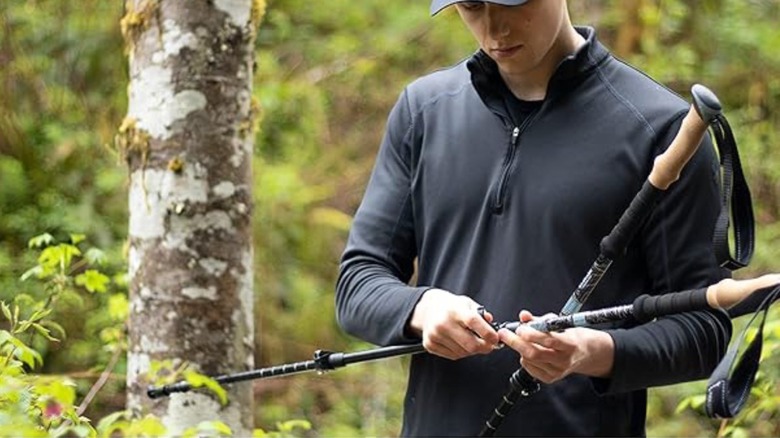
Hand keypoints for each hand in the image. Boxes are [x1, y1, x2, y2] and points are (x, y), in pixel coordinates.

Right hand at [408, 288, 499, 359]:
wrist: (428, 309)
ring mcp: (435, 335)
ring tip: (472, 340)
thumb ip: (480, 313)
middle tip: (490, 345)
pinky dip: (461, 352)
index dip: (488, 333)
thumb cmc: (450, 306)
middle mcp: (443, 323)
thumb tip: (492, 323)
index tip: (496, 338)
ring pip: (463, 352)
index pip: (473, 322)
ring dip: (473, 350)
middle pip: (470, 344)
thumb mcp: (466, 303)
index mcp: (454, 310)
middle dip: (485, 347)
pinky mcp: (430, 345)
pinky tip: (460, 343)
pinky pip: (453, 355)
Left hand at [498, 310, 614, 383]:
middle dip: (515, 342)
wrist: (585, 353)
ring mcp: (557, 371)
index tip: (519, 328)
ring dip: (520, 348)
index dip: (531, 334)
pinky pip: (529, 368)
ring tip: (522, 340)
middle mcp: (564, 360)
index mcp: (569, 344)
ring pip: (529, 360)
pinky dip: (524, 358)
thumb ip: (539, 320)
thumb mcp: (559, 323)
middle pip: (534, 353)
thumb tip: (523, 316)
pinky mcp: (550, 379)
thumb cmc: (570, 336)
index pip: (548, 340)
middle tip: (504, 334)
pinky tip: (529, 352)